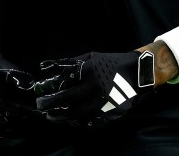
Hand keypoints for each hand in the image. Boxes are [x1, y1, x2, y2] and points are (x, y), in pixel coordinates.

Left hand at [34, 50, 154, 126]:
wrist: (138, 72)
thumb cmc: (111, 63)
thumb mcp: (92, 57)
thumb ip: (71, 63)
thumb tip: (49, 67)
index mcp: (90, 72)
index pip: (63, 86)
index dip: (50, 93)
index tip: (40, 97)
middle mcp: (96, 87)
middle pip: (68, 102)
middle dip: (51, 107)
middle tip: (42, 109)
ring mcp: (105, 102)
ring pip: (78, 114)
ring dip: (63, 117)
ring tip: (53, 117)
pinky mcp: (113, 112)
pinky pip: (92, 121)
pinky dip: (80, 122)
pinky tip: (73, 120)